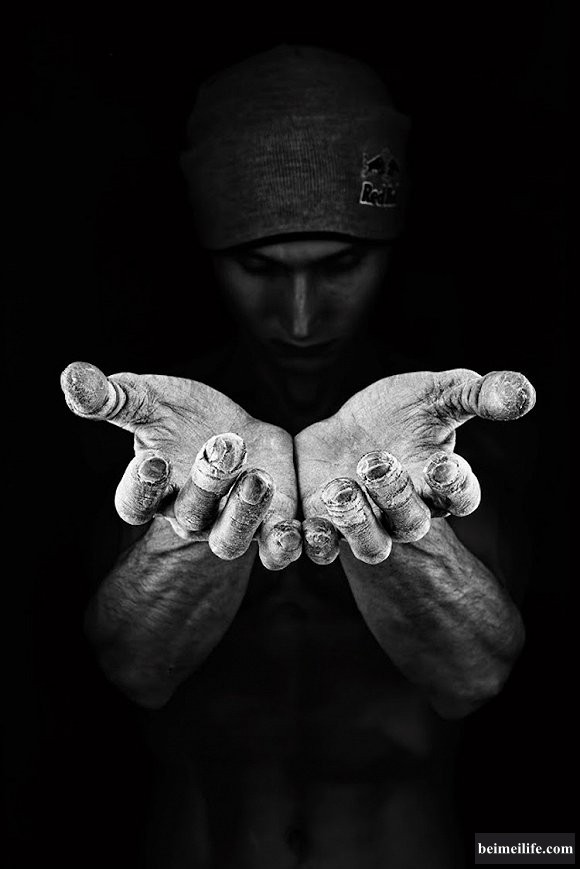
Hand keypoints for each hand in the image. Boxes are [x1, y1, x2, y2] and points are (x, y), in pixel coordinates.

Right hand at [61, 362, 300, 569]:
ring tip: (258, 480)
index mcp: (153, 491)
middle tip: (222, 446)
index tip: (152, 461)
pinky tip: (297, 528)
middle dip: (205, 485)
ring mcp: (228, 524)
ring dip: (245, 514)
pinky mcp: (269, 523)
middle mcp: (187, 516)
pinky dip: (286, 542)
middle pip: (189, 517)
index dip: (141, 488)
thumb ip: (114, 397)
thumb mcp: (150, 400)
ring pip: (232, 538)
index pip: (134, 503)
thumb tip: (71, 376)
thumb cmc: (184, 417)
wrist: (236, 430)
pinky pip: (276, 545)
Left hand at [295, 369, 534, 564]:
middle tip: (378, 461)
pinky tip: (301, 524)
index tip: (442, 463)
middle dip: (395, 495)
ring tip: (340, 489)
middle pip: (412, 522)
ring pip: (370, 545)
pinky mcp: (326, 525)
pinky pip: (321, 547)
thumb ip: (477, 394)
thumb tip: (524, 392)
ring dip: (356, 524)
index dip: (454, 484)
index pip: (460, 494)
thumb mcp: (438, 394)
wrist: (347, 434)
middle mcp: (406, 511)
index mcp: (439, 482)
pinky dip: (312, 541)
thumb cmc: (400, 414)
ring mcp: (366, 523)